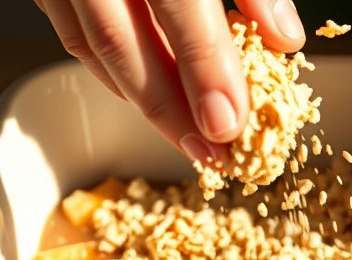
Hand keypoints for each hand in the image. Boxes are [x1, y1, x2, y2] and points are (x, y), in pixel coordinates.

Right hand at [33, 0, 305, 161]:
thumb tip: (283, 37)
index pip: (178, 5)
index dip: (205, 68)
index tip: (230, 122)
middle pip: (122, 39)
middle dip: (169, 107)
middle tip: (209, 152)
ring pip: (90, 41)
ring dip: (138, 99)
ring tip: (184, 139)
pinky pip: (68, 26)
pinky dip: (107, 67)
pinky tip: (140, 93)